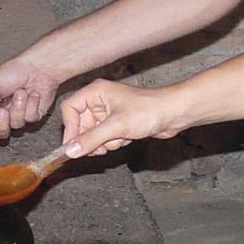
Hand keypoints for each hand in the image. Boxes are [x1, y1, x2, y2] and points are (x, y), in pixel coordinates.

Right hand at [0, 54, 62, 157]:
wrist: (37, 67)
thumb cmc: (13, 71)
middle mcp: (4, 114)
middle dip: (1, 122)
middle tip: (2, 110)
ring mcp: (19, 116)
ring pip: (16, 125)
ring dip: (18, 107)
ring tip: (20, 93)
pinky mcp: (34, 116)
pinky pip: (30, 119)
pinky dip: (31, 105)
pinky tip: (32, 95)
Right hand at [59, 79, 183, 158]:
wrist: (174, 114)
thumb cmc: (149, 110)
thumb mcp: (116, 127)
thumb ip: (91, 139)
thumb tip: (70, 151)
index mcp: (96, 92)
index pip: (70, 109)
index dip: (70, 128)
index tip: (73, 146)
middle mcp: (100, 100)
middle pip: (81, 125)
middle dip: (91, 139)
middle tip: (99, 149)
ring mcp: (109, 113)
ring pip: (93, 134)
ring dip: (104, 143)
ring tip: (120, 139)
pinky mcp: (118, 123)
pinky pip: (105, 138)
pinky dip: (114, 142)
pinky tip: (127, 138)